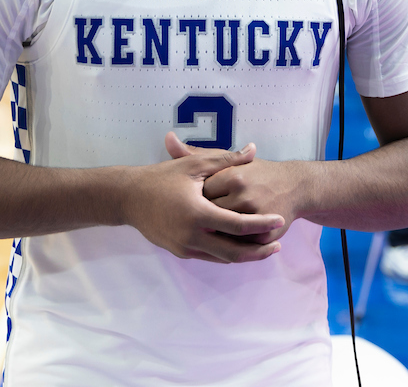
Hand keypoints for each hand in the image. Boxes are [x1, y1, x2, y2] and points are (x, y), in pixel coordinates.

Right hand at [120, 133, 283, 263]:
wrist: (127, 198)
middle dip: (257, 251)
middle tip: (278, 246)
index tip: (279, 219)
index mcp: (197, 213)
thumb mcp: (194, 165)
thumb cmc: (161, 178)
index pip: (237, 224)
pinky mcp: (179, 251)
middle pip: (232, 252)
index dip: (261, 223)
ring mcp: (184, 247)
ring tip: (265, 249)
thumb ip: (226, 160)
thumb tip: (253, 150)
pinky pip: (209, 256)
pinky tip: (240, 247)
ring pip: (221, 258)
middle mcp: (191, 235)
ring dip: (244, 256)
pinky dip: (226, 254)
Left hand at [186, 142, 305, 247]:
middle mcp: (243, 196)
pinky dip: (230, 245)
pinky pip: (239, 245)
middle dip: (202, 221)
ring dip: (214, 236)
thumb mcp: (229, 162)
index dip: (193, 201)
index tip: (191, 202)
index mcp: (232, 177)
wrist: (295, 185)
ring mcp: (255, 216)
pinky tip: (224, 242)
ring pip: (222, 234)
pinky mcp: (265, 232)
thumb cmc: (258, 173)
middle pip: (209, 216)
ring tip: (208, 233)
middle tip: (196, 221)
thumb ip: (196, 154)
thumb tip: (167, 140)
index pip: (200, 195)